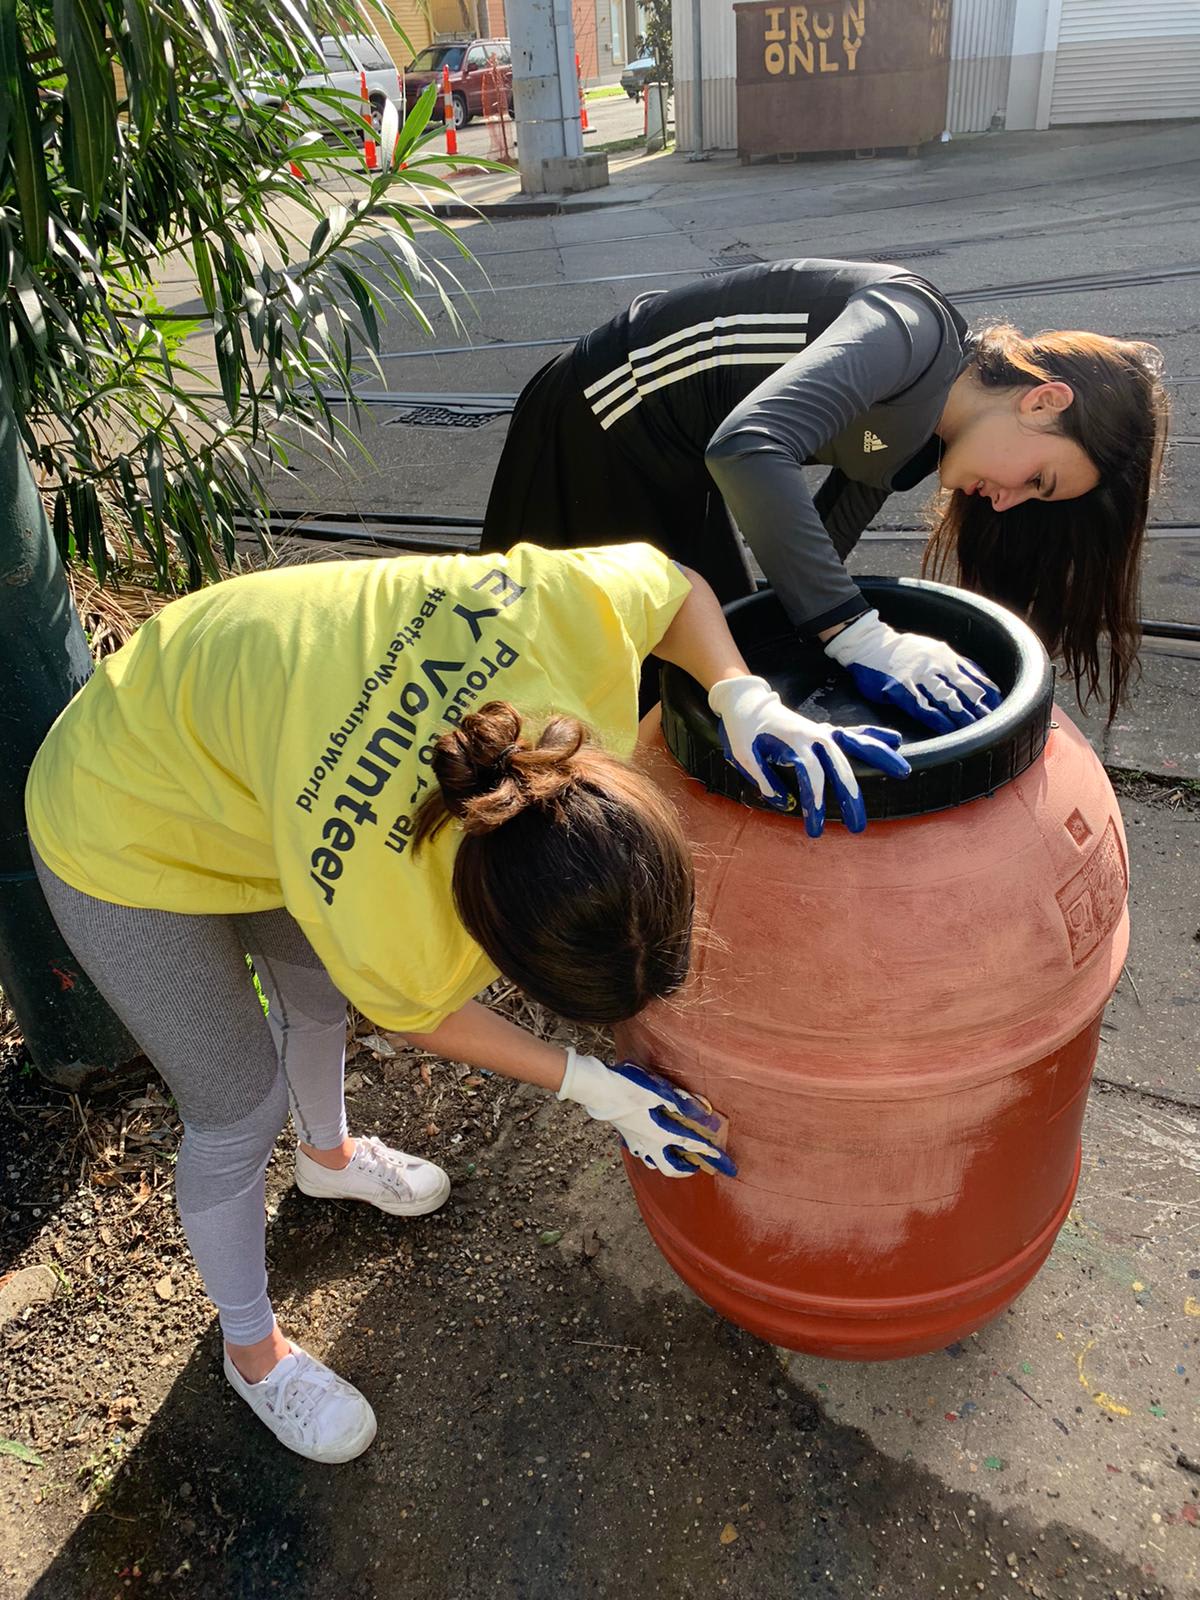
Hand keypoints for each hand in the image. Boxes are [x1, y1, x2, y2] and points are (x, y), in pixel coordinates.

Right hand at [557, 1049, 736, 1178]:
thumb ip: (683, 1103)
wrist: (599, 1090)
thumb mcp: (660, 1091)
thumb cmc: (630, 1088)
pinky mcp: (626, 1136)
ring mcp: (635, 1142)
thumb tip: (703, 1111)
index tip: (727, 1165)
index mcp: (661, 1134)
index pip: (693, 1147)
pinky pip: (642, 1152)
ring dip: (668, 1162)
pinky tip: (652, 1140)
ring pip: (655, 1162)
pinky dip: (652, 1151)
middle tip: (697, 1165)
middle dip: (686, 1169)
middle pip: (671, 1169)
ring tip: (677, 1154)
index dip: (712, 1155)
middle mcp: (649, 1144)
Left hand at [707, 674, 910, 837]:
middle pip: (839, 766)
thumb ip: (763, 778)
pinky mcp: (824, 731)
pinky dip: (875, 736)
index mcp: (792, 740)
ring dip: (881, 758)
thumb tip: (784, 804)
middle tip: (858, 827)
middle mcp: (813, 734)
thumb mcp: (742, 754)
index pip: (810, 773)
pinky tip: (896, 740)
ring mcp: (821, 731)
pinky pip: (855, 733)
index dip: (814, 800)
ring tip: (904, 771)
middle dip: (851, 797)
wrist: (745, 700)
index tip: (814, 826)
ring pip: (857, 744)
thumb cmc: (741, 729)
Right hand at [824, 610, 1000, 735]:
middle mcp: (936, 664)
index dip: (989, 695)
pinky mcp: (899, 687)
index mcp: (946, 655)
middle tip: (994, 726)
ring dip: (963, 717)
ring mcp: (917, 676)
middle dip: (980, 709)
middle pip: (965, 690)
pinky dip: (937, 720)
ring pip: (947, 699)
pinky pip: (922, 706)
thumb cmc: (901, 651)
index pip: (975, 677)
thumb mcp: (932, 649)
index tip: (999, 710)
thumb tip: (978, 679)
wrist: (867, 643)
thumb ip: (953, 664)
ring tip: (976, 731)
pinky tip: (947, 730)